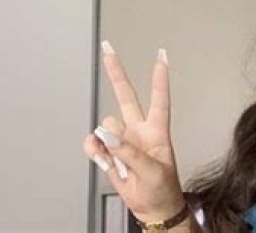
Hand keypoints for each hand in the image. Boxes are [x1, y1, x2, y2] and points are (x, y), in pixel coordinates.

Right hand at [82, 40, 185, 222]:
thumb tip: (108, 134)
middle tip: (107, 48)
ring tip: (123, 164)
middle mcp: (139, 128)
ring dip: (109, 144)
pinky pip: (94, 142)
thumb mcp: (153, 171)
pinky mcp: (108, 150)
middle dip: (116, 72)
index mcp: (157, 130)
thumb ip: (131, 152)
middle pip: (125, 95)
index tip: (161, 55)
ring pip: (106, 126)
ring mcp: (122, 138)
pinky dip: (95, 151)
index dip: (160, 78)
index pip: (159, 98)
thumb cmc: (161, 188)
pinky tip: (105, 161)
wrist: (151, 207)